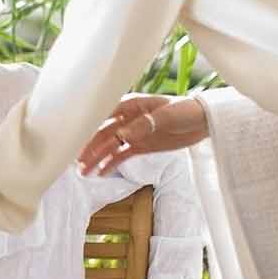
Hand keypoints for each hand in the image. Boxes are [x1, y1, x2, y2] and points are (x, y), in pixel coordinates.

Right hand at [78, 94, 207, 176]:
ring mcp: (132, 133)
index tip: (74, 137)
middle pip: (102, 134)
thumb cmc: (185, 111)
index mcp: (130, 105)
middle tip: (76, 161)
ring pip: (109, 147)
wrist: (203, 121)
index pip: (103, 115)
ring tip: (83, 171)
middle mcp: (126, 119)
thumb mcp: (166, 116)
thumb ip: (144, 125)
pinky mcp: (140, 146)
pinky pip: (121, 156)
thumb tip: (122, 135)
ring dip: (96, 158)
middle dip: (89, 147)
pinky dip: (110, 164)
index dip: (88, 126)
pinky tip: (100, 173)